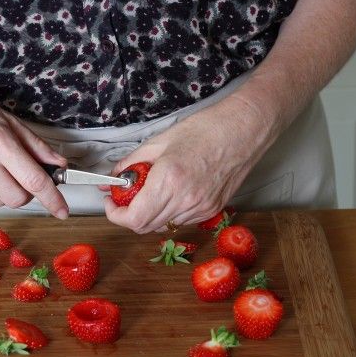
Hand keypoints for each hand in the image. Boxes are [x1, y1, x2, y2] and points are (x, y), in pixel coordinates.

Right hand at [0, 78, 68, 218]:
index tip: (62, 210)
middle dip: (25, 193)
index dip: (53, 199)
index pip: (35, 180)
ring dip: (2, 191)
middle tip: (19, 176)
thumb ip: (36, 146)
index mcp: (0, 143)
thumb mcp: (8, 120)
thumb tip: (59, 164)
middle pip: (18, 199)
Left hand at [104, 96, 275, 232]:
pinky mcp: (212, 210)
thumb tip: (114, 176)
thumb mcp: (159, 141)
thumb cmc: (205, 129)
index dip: (116, 215)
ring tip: (150, 190)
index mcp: (169, 181)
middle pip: (145, 226)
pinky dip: (168, 212)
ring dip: (149, 213)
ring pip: (162, 225)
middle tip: (124, 197)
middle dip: (129, 215)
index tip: (112, 202)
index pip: (134, 218)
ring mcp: (200, 208)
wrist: (243, 130)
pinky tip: (171, 192)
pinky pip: (180, 220)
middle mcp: (185, 200)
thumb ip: (132, 162)